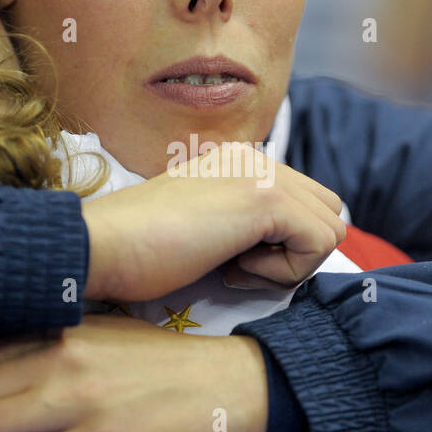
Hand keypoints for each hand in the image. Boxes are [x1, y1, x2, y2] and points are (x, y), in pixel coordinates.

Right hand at [81, 143, 344, 299]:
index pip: (305, 201)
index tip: (231, 258)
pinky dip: (283, 272)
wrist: (100, 246)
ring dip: (289, 263)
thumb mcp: (200, 226)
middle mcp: (255, 158)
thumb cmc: (135, 251)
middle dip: (296, 251)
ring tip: (234, 266)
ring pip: (330, 228)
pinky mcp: (265, 200)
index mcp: (238, 162)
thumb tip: (278, 246)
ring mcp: (262, 174)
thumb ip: (240, 223)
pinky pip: (318, 244)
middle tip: (241, 266)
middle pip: (328, 211)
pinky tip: (232, 269)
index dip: (282, 244)